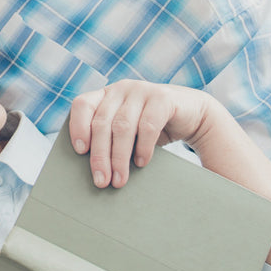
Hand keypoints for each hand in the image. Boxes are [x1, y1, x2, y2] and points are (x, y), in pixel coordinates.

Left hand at [68, 80, 211, 187]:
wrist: (192, 115)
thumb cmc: (151, 128)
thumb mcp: (127, 131)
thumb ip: (109, 139)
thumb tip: (93, 172)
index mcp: (106, 95)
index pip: (82, 105)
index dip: (78, 126)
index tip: (79, 151)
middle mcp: (121, 89)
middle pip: (102, 123)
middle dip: (100, 155)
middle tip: (101, 181)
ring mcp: (142, 90)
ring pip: (122, 126)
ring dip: (119, 157)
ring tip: (119, 180)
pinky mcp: (163, 98)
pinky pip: (147, 125)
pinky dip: (143, 148)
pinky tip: (141, 163)